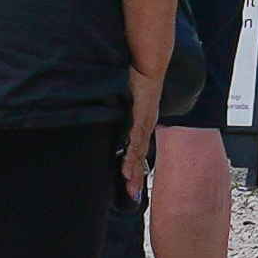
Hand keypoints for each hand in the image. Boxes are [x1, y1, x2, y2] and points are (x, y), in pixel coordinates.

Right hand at [124, 64, 165, 200]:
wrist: (147, 61)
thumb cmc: (135, 74)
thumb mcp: (127, 95)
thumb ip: (120, 106)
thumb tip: (110, 111)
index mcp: (141, 121)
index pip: (137, 149)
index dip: (135, 166)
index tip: (131, 183)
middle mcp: (144, 125)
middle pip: (140, 157)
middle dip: (137, 178)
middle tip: (133, 196)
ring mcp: (143, 123)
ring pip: (138, 154)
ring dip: (134, 173)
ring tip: (130, 190)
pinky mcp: (140, 118)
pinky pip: (134, 143)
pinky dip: (130, 159)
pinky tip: (126, 171)